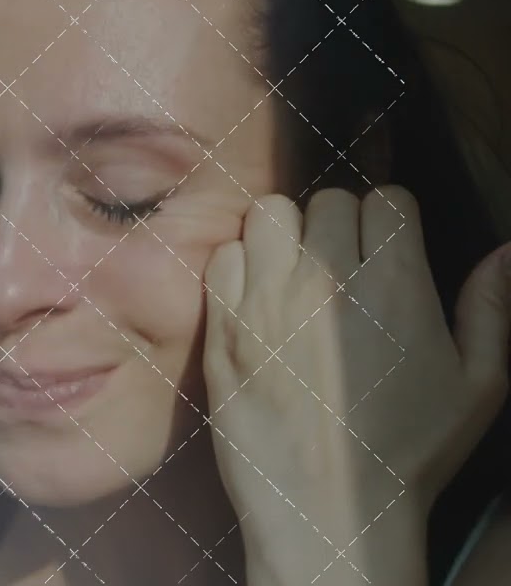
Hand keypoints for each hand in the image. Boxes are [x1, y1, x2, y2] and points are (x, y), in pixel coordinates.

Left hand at [201, 187, 509, 584]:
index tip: (386, 251)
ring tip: (295, 273)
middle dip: (338, 226)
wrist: (328, 507)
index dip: (389, 221)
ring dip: (284, 236)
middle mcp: (327, 280)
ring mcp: (267, 299)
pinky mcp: (223, 325)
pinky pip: (223, 256)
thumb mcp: (477, 386)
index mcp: (396, 285)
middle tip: (341, 267)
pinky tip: (257, 298)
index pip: (387, 198)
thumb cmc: (409, 452)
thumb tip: (505, 251)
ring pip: (270, 215)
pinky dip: (239, 267)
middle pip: (327, 201)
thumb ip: (491, 309)